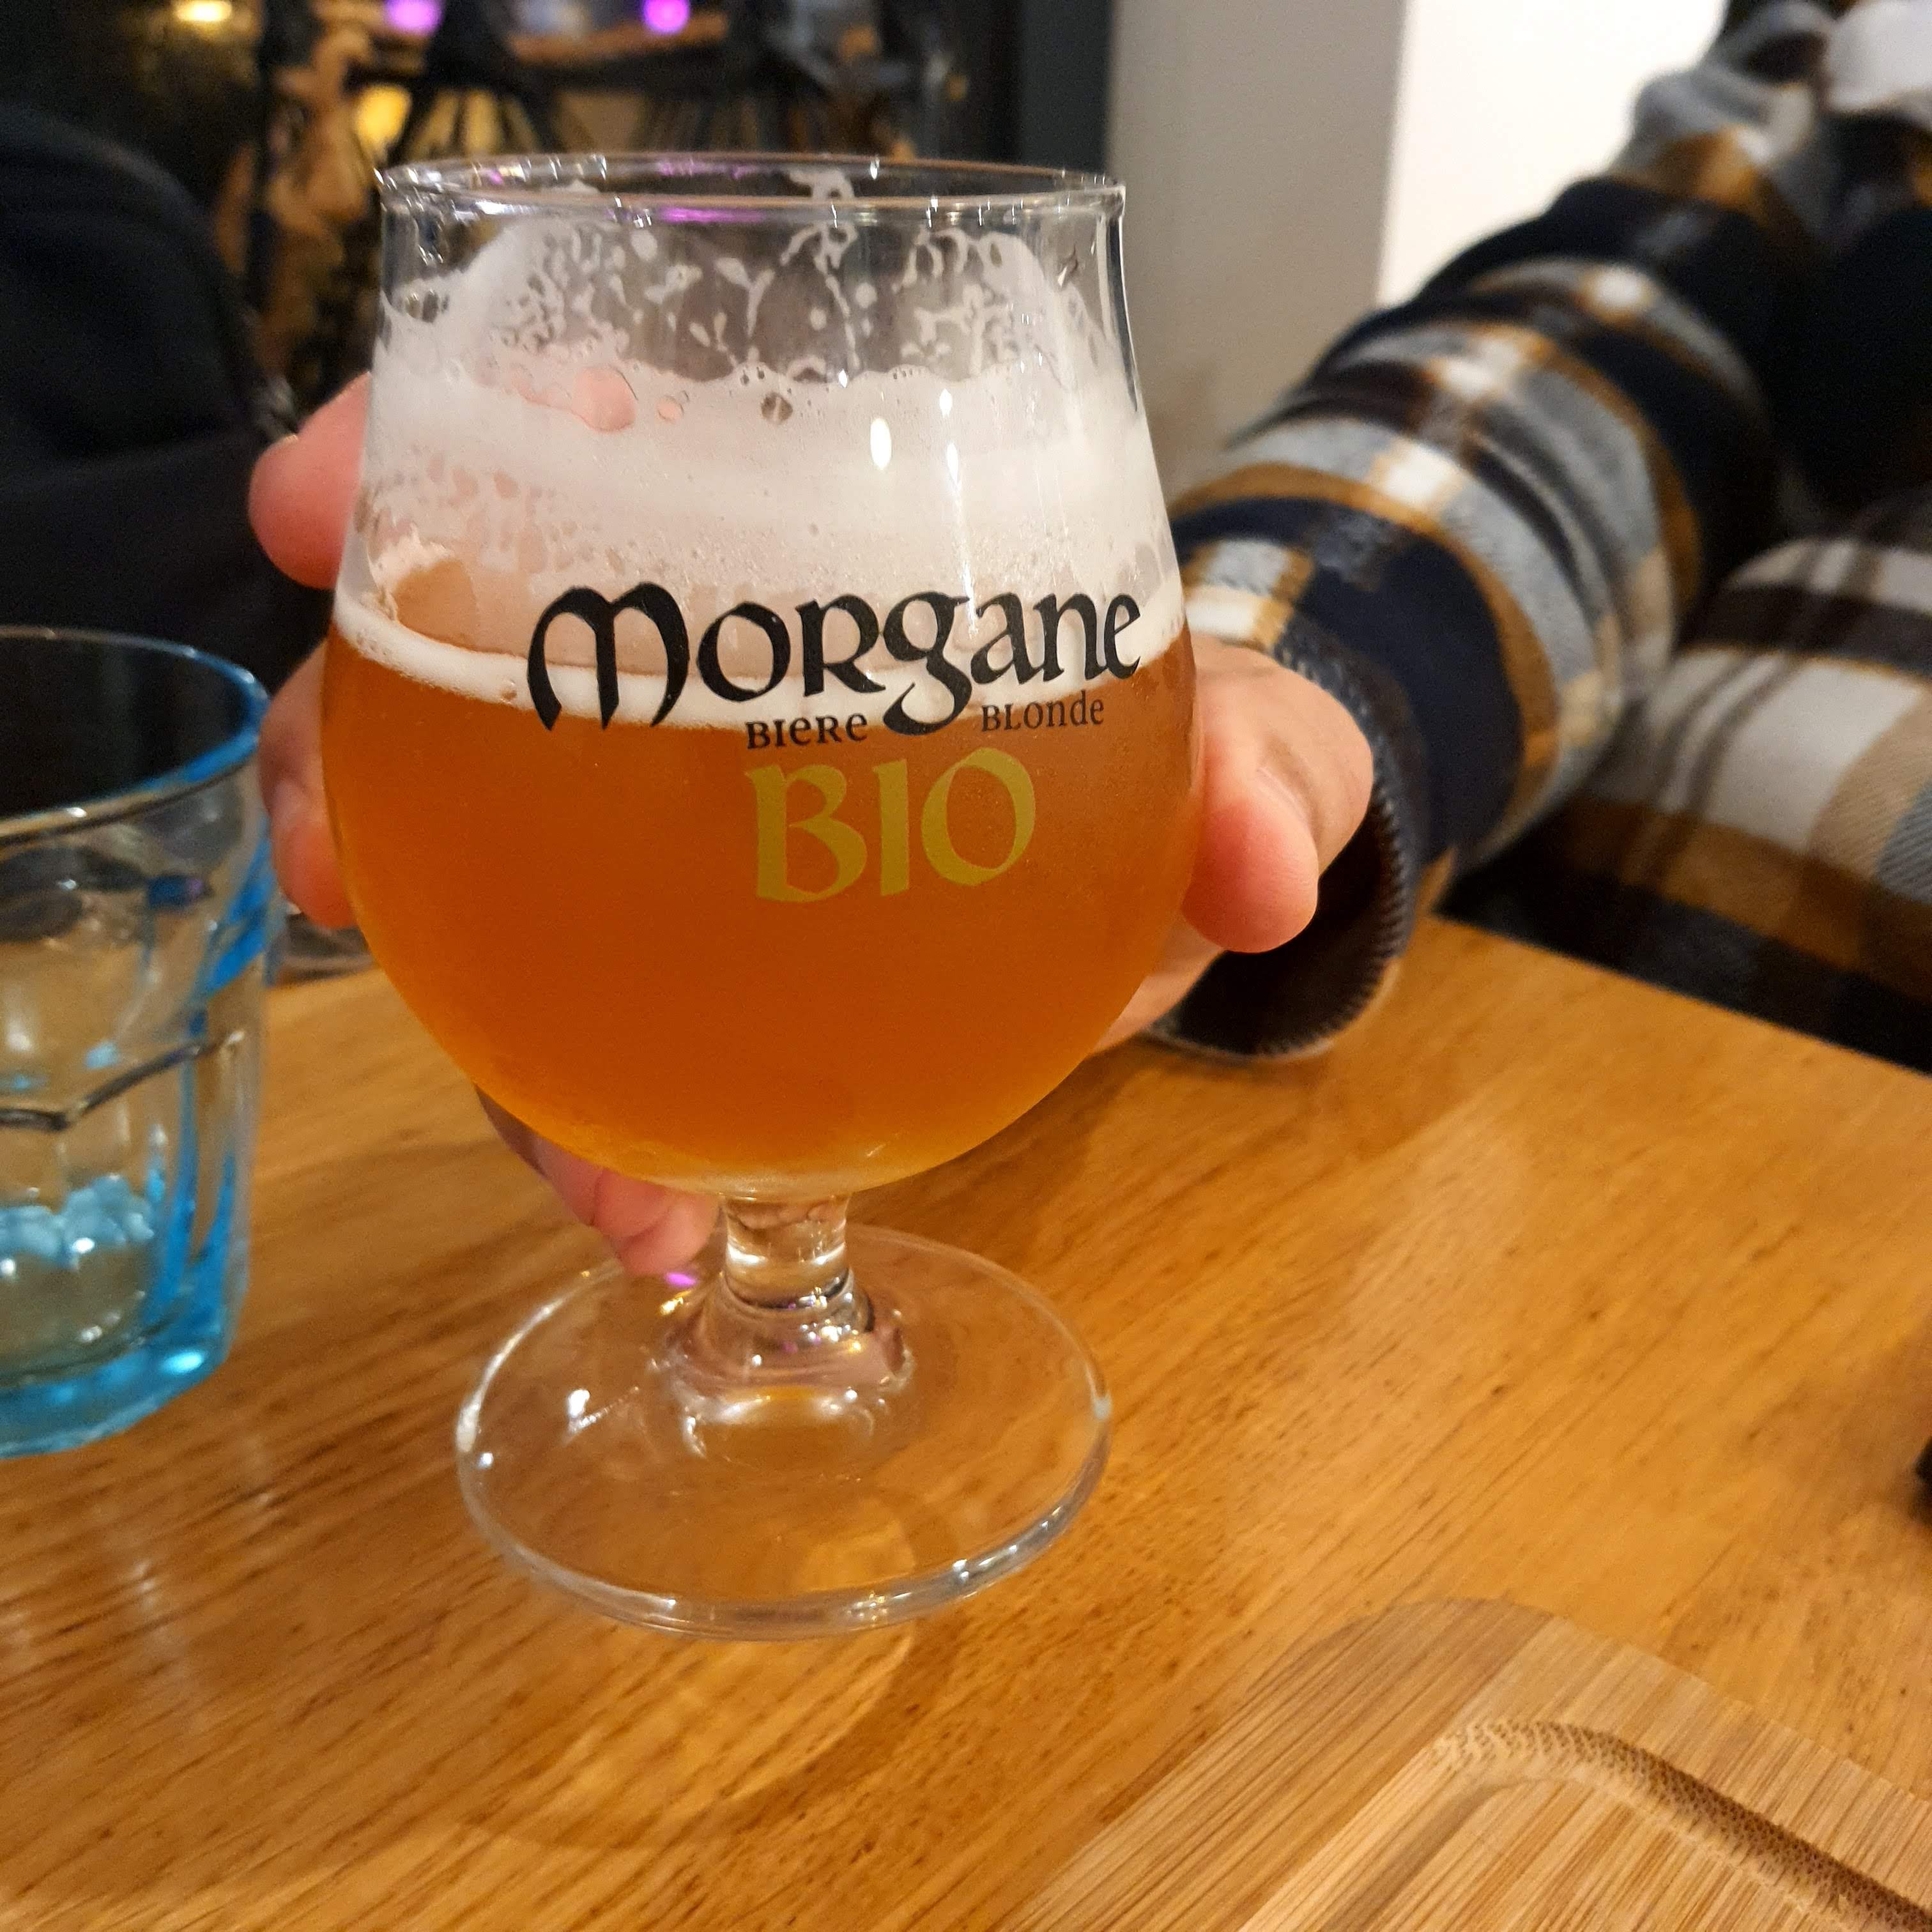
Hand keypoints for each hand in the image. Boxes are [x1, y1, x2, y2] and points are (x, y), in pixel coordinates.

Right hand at [250, 382, 1371, 1252]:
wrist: (1158, 888)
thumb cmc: (1164, 750)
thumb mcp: (1232, 733)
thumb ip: (1261, 761)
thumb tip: (1264, 867)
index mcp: (784, 531)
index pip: (560, 436)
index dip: (414, 444)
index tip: (316, 506)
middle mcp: (679, 669)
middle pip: (441, 667)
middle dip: (346, 747)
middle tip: (325, 863)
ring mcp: (653, 831)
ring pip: (472, 881)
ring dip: (469, 1012)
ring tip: (575, 1157)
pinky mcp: (672, 978)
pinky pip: (576, 1040)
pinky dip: (583, 1127)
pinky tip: (655, 1217)